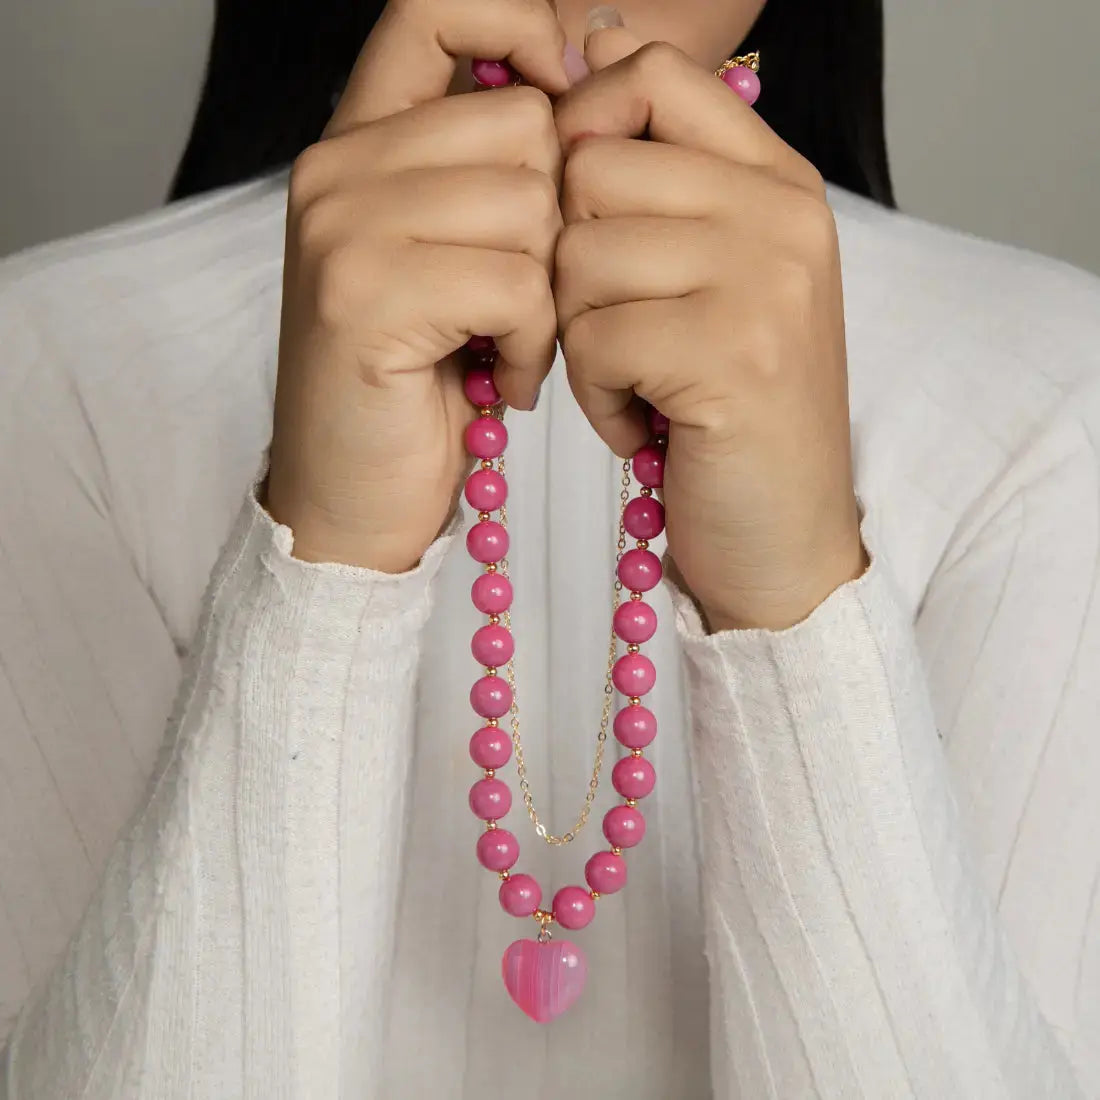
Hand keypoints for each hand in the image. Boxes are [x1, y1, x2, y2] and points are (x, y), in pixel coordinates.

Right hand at [266, 0, 574, 571]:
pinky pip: (515, 283)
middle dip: (554, 222)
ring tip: (508, 344)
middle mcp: (335, 169)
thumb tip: (577, 77)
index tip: (565, 102)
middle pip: (522, 125)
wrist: (352, 497)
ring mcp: (342, 229)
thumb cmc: (416, 381)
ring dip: (547, 293)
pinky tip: (500, 378)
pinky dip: (531, 344)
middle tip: (522, 298)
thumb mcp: (447, 257)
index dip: (518, 28)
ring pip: (529, 205)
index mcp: (355, 144)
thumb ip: (485, 169)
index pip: (434, 7)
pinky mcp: (366, 298)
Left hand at [553, 26, 866, 630]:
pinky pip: (595, 340)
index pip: (650, 74)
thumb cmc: (732, 410)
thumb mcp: (713, 278)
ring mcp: (766, 282)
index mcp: (776, 181)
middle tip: (615, 329)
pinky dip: (598, 397)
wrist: (782, 537)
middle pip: (590, 168)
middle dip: (572, 264)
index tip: (582, 214)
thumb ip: (664, 174)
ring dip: (582, 338)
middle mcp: (782, 215)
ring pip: (580, 258)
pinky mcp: (733, 357)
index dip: (583, 133)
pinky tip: (645, 424)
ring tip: (636, 383)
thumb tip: (592, 43)